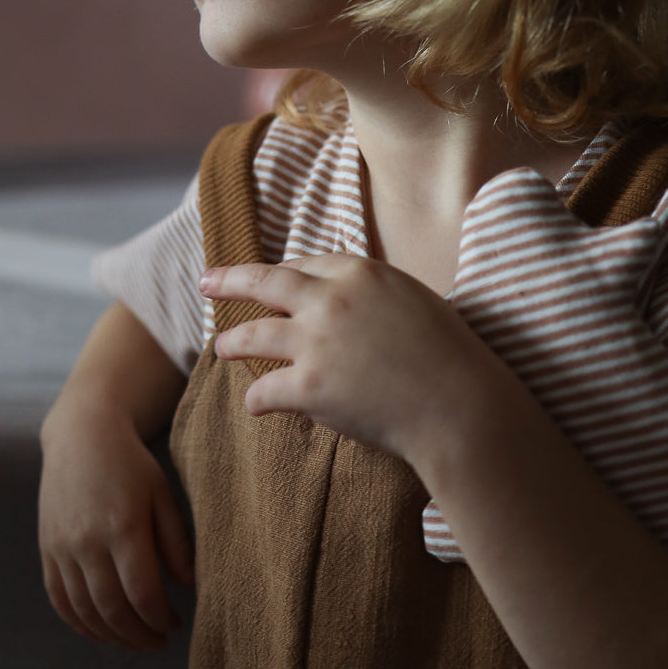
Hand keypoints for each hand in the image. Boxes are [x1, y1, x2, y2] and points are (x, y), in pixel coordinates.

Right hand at [39, 405, 192, 650]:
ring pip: (85, 610)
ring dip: (111, 636)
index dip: (160, 618)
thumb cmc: (130, 463)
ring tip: (134, 640)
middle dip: (139, 635)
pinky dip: (80, 623)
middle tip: (159, 642)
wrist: (81, 435)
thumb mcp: (163, 494)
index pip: (142, 592)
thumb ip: (176, 542)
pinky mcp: (46, 549)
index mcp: (123, 526)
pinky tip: (100, 631)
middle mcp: (88, 541)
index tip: (175, 624)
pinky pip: (59, 599)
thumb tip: (189, 586)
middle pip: (112, 608)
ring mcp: (62, 547)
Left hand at [201, 254, 497, 461]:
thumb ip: (374, 297)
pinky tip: (254, 406)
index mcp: (361, 272)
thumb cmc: (450, 359)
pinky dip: (256, 400)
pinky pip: (264, 390)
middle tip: (206, 282)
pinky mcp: (308, 386)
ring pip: (252, 335)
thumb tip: (348, 304)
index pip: (307, 263)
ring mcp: (316, 342)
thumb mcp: (415, 302)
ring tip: (220, 349)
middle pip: (264, 281)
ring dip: (232, 343)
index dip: (283, 273)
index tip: (266, 277)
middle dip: (230, 281)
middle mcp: (332, 299)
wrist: (461, 406)